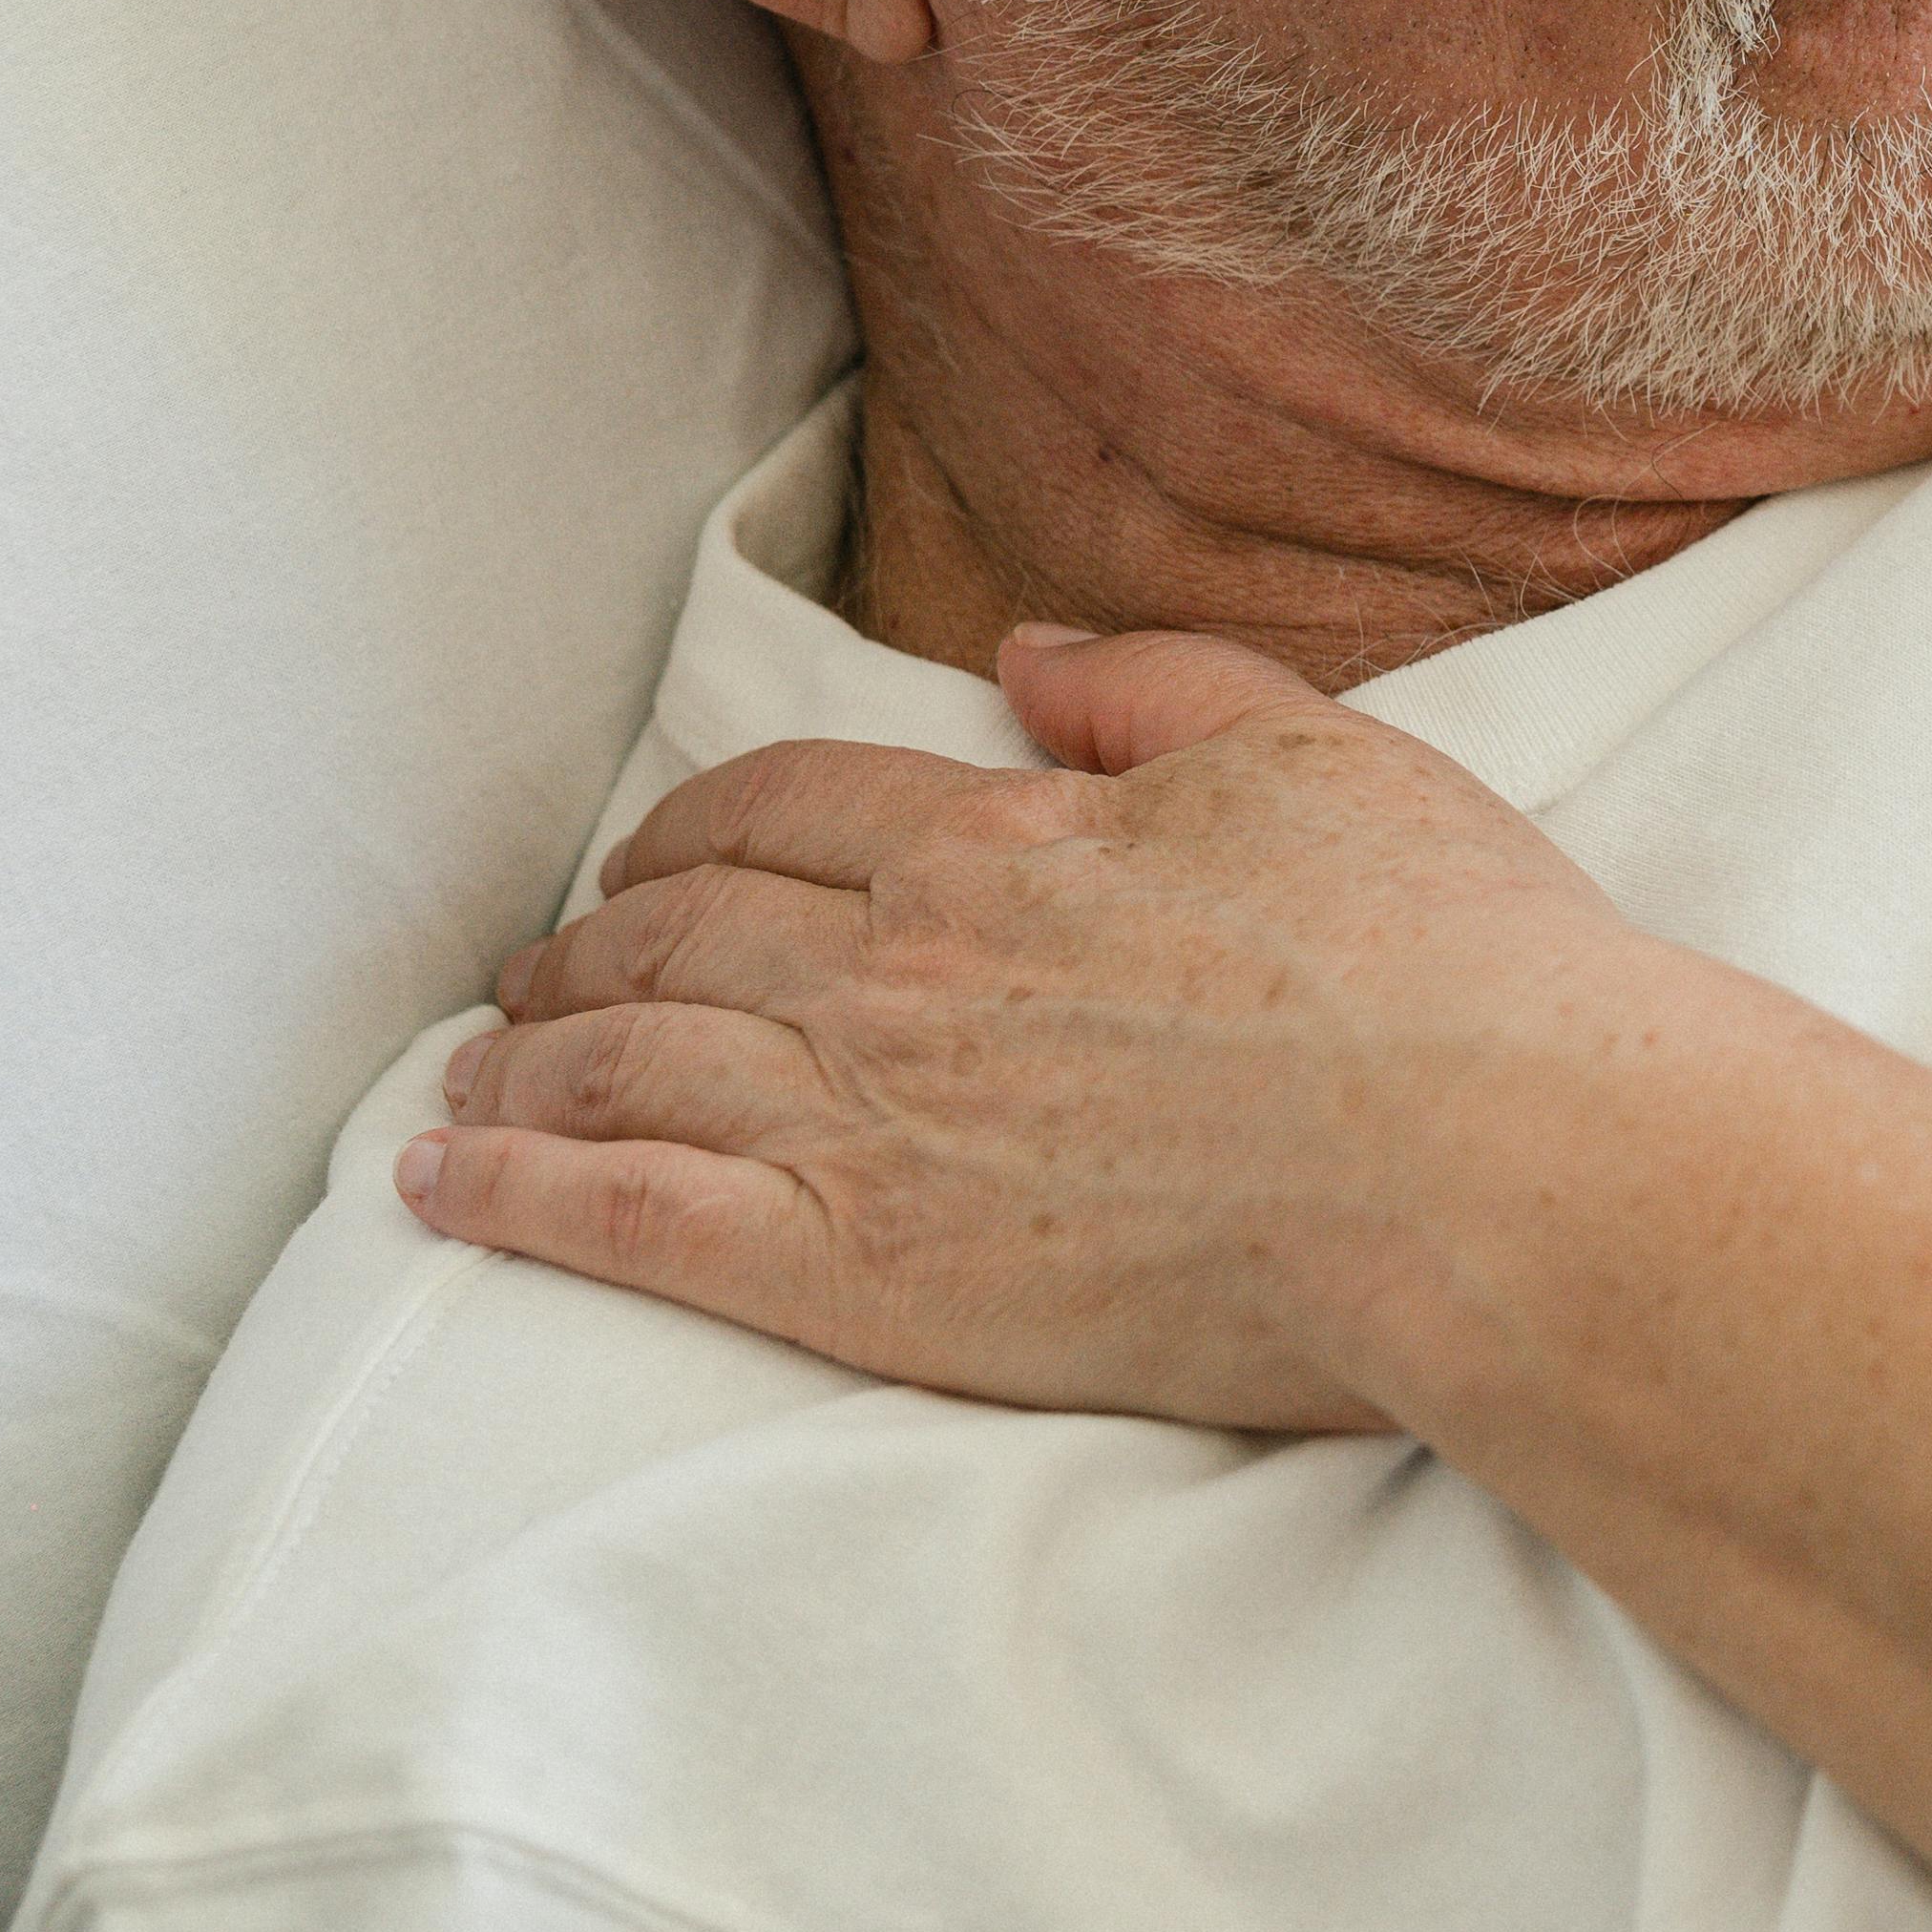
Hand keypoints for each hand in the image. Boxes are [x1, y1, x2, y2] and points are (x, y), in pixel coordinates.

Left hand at [403, 627, 1632, 1428]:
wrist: (1487, 1164)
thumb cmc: (1445, 962)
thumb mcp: (1320, 760)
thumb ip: (1158, 691)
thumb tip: (1021, 657)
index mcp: (1006, 841)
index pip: (784, 807)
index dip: (694, 829)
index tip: (653, 861)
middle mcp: (906, 968)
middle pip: (677, 932)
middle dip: (585, 948)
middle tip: (538, 980)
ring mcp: (873, 1123)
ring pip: (627, 1067)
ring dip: (526, 1065)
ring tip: (469, 1083)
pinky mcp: (864, 1275)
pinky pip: (632, 1221)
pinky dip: (515, 1197)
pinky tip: (445, 1186)